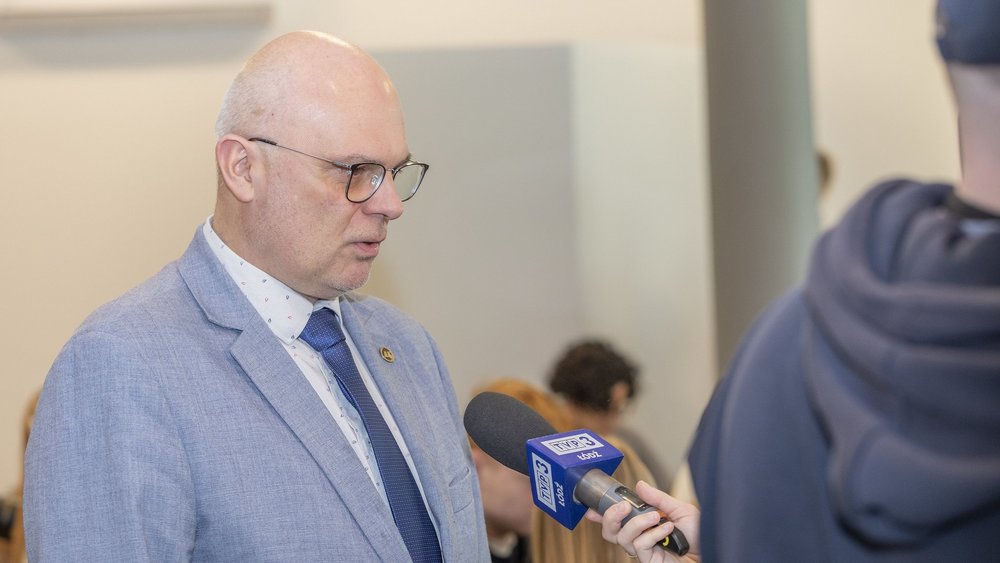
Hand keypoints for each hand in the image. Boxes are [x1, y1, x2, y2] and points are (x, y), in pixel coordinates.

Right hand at [585, 480, 700, 562]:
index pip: (618, 522)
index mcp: (645, 525)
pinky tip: (667, 529)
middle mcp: (641, 539)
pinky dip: (651, 534)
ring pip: (623, 538)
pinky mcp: (650, 561)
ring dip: (638, 523)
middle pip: (611, 533)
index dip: (601, 515)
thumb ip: (658, 499)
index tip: (591, 507)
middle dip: (610, 517)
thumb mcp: (680, 509)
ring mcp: (645, 552)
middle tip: (623, 506)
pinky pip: (640, 546)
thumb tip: (639, 485)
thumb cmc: (700, 535)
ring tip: (657, 517)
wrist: (714, 551)